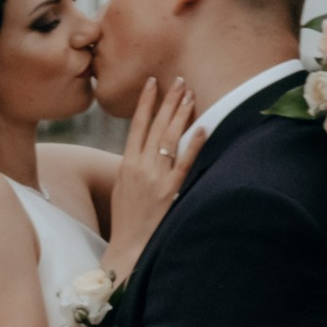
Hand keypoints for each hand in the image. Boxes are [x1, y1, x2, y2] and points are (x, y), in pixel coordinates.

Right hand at [104, 76, 197, 277]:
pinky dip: (194, 143)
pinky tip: (203, 127)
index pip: (137, 124)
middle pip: (156, 126)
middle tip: (180, 80)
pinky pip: (184, 163)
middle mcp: (141, 166)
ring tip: (190, 95)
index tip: (153, 82)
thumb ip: (133, 165)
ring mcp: (156, 178)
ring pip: (170, 138)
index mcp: (127, 163)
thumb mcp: (122, 187)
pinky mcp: (170, 191)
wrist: (128, 246)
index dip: (145, 101)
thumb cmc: (125, 219)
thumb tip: (143, 147)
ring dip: (181, 114)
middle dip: (169, 101)